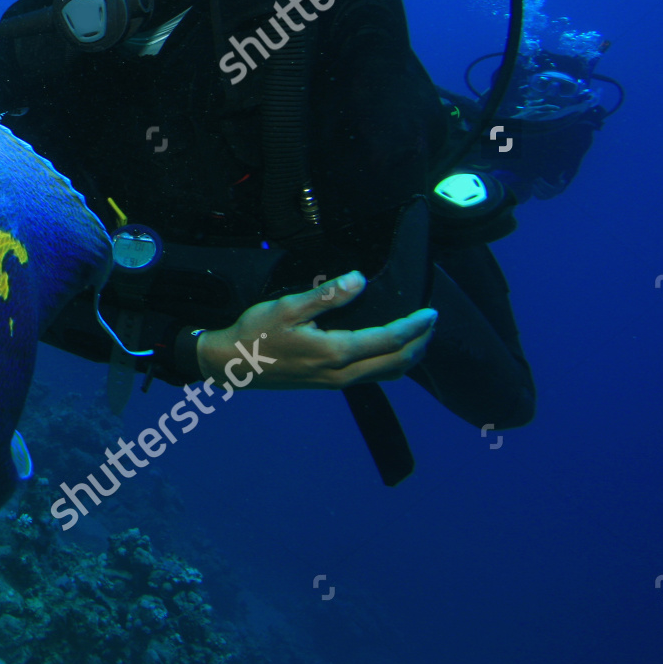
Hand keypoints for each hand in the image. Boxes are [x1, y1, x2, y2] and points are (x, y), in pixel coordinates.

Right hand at [196, 271, 436, 390]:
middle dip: (419, 344)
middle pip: (395, 363)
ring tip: (417, 336)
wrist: (231, 366)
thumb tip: (360, 279)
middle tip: (431, 323)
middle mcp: (341, 373)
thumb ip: (327, 295)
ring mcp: (335, 383)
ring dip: (407, 356)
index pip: (388, 340)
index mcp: (335, 353)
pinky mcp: (328, 384)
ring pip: (385, 374)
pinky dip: (389, 363)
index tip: (431, 312)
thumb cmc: (256, 334)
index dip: (414, 327)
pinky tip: (386, 349)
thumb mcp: (288, 307)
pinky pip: (371, 376)